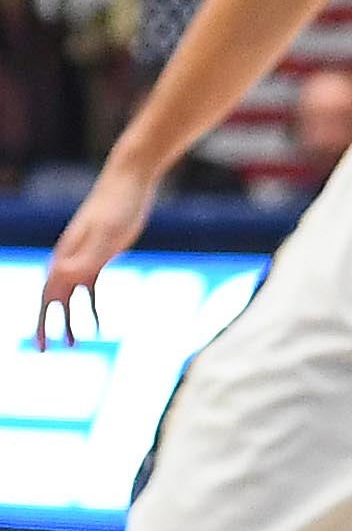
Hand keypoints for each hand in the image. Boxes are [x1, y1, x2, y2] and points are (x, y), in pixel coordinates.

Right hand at [36, 160, 157, 348]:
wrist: (131, 180)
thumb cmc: (118, 205)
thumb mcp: (108, 234)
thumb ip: (87, 256)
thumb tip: (62, 278)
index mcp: (66, 256)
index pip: (47, 296)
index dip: (42, 322)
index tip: (41, 345)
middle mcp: (70, 258)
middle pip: (53, 298)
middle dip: (49, 325)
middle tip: (46, 350)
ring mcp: (86, 256)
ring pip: (72, 295)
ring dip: (71, 319)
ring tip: (75, 343)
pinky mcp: (103, 253)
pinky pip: (91, 286)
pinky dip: (91, 305)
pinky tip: (99, 321)